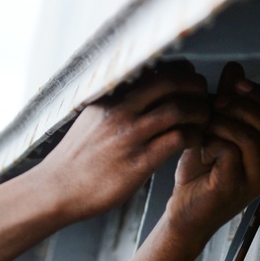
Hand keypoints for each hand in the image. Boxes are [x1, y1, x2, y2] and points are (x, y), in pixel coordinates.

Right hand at [36, 60, 209, 221]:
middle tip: (204, 98)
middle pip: (173, 82)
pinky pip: (178, 139)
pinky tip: (196, 142)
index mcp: (110, 98)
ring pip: (180, 109)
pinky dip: (195, 137)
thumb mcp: (90, 120)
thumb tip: (133, 90)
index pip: (156, 70)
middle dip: (196, 87)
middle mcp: (121, 111)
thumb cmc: (74, 160)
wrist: (55, 190)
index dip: (181, 73)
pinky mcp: (139, 162)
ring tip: (204, 121)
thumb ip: (113, 104)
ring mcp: (130, 136)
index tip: (188, 83)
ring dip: (200, 113)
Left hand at [167, 62, 259, 245]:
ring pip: (252, 136)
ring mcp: (256, 181)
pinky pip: (231, 150)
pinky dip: (212, 140)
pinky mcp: (236, 187)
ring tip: (205, 126)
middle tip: (218, 102)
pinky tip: (201, 146)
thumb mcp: (215, 130)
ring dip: (224, 123)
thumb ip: (228, 102)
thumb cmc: (200, 175)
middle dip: (244, 106)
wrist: (183, 211)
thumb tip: (235, 68)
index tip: (236, 83)